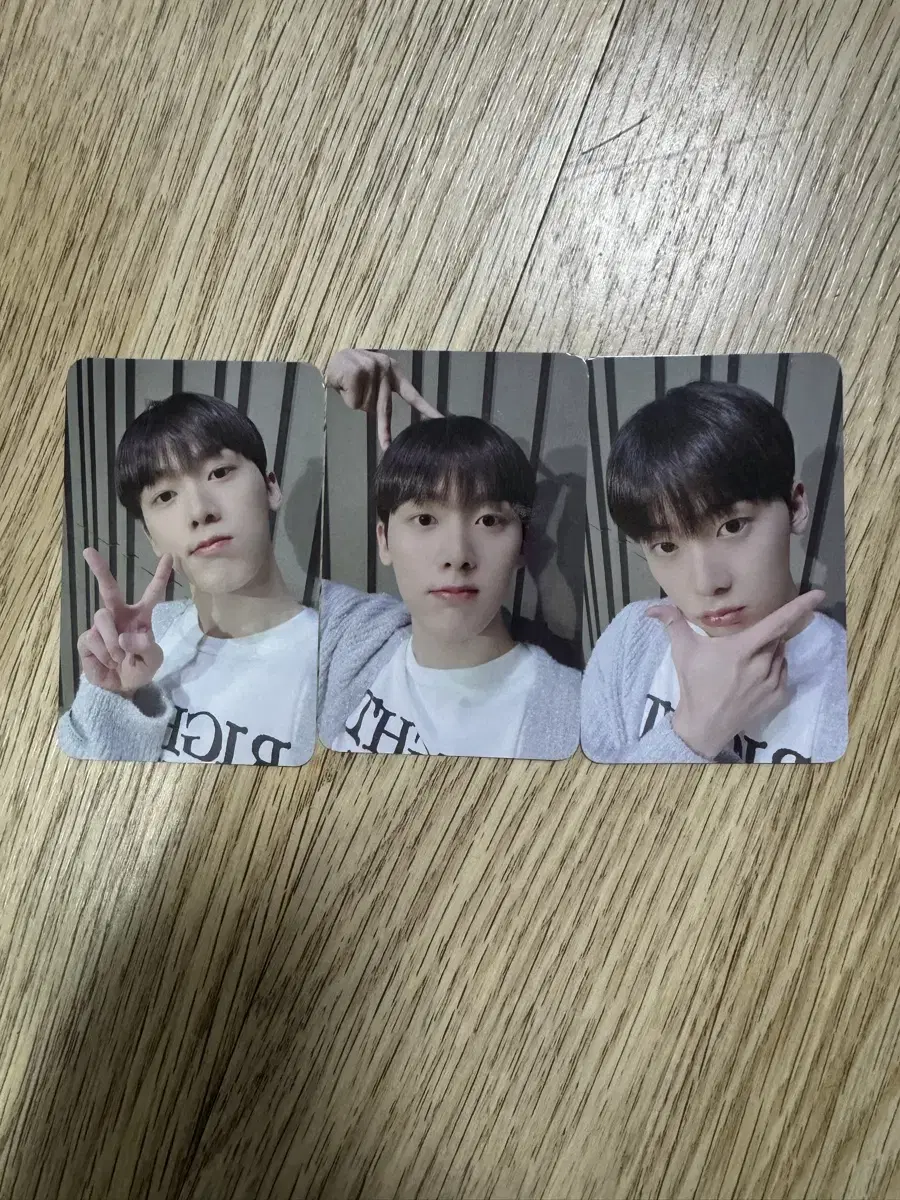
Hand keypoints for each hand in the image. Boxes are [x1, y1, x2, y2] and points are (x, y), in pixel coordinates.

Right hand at [76, 549, 172, 697]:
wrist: (121, 688)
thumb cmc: (140, 669)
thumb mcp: (153, 661)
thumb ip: (146, 648)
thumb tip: (125, 637)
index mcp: (141, 617)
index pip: (153, 593)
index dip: (160, 575)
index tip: (169, 556)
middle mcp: (120, 615)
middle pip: (108, 589)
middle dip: (99, 569)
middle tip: (89, 551)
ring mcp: (102, 626)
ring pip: (102, 618)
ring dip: (112, 640)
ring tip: (119, 658)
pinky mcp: (87, 639)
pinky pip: (92, 639)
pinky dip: (103, 653)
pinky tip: (108, 662)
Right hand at [324, 348, 441, 449]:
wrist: (331, 354)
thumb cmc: (353, 370)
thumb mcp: (373, 379)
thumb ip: (381, 393)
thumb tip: (381, 414)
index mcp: (393, 371)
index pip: (412, 394)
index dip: (426, 409)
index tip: (439, 420)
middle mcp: (385, 368)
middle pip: (384, 408)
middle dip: (384, 430)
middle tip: (387, 446)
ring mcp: (372, 369)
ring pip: (365, 406)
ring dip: (355, 401)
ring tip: (349, 387)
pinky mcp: (357, 373)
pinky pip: (353, 402)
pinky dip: (346, 398)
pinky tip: (343, 385)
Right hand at [646, 589, 825, 758]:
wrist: (704, 724)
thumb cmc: (694, 684)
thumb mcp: (682, 651)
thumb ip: (673, 624)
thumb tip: (653, 608)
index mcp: (742, 650)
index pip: (777, 623)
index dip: (799, 607)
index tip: (819, 594)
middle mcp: (762, 665)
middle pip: (775, 638)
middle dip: (764, 636)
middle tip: (743, 647)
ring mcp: (772, 682)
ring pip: (780, 655)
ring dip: (769, 652)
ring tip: (744, 665)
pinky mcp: (779, 697)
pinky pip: (783, 673)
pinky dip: (774, 669)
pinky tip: (754, 677)